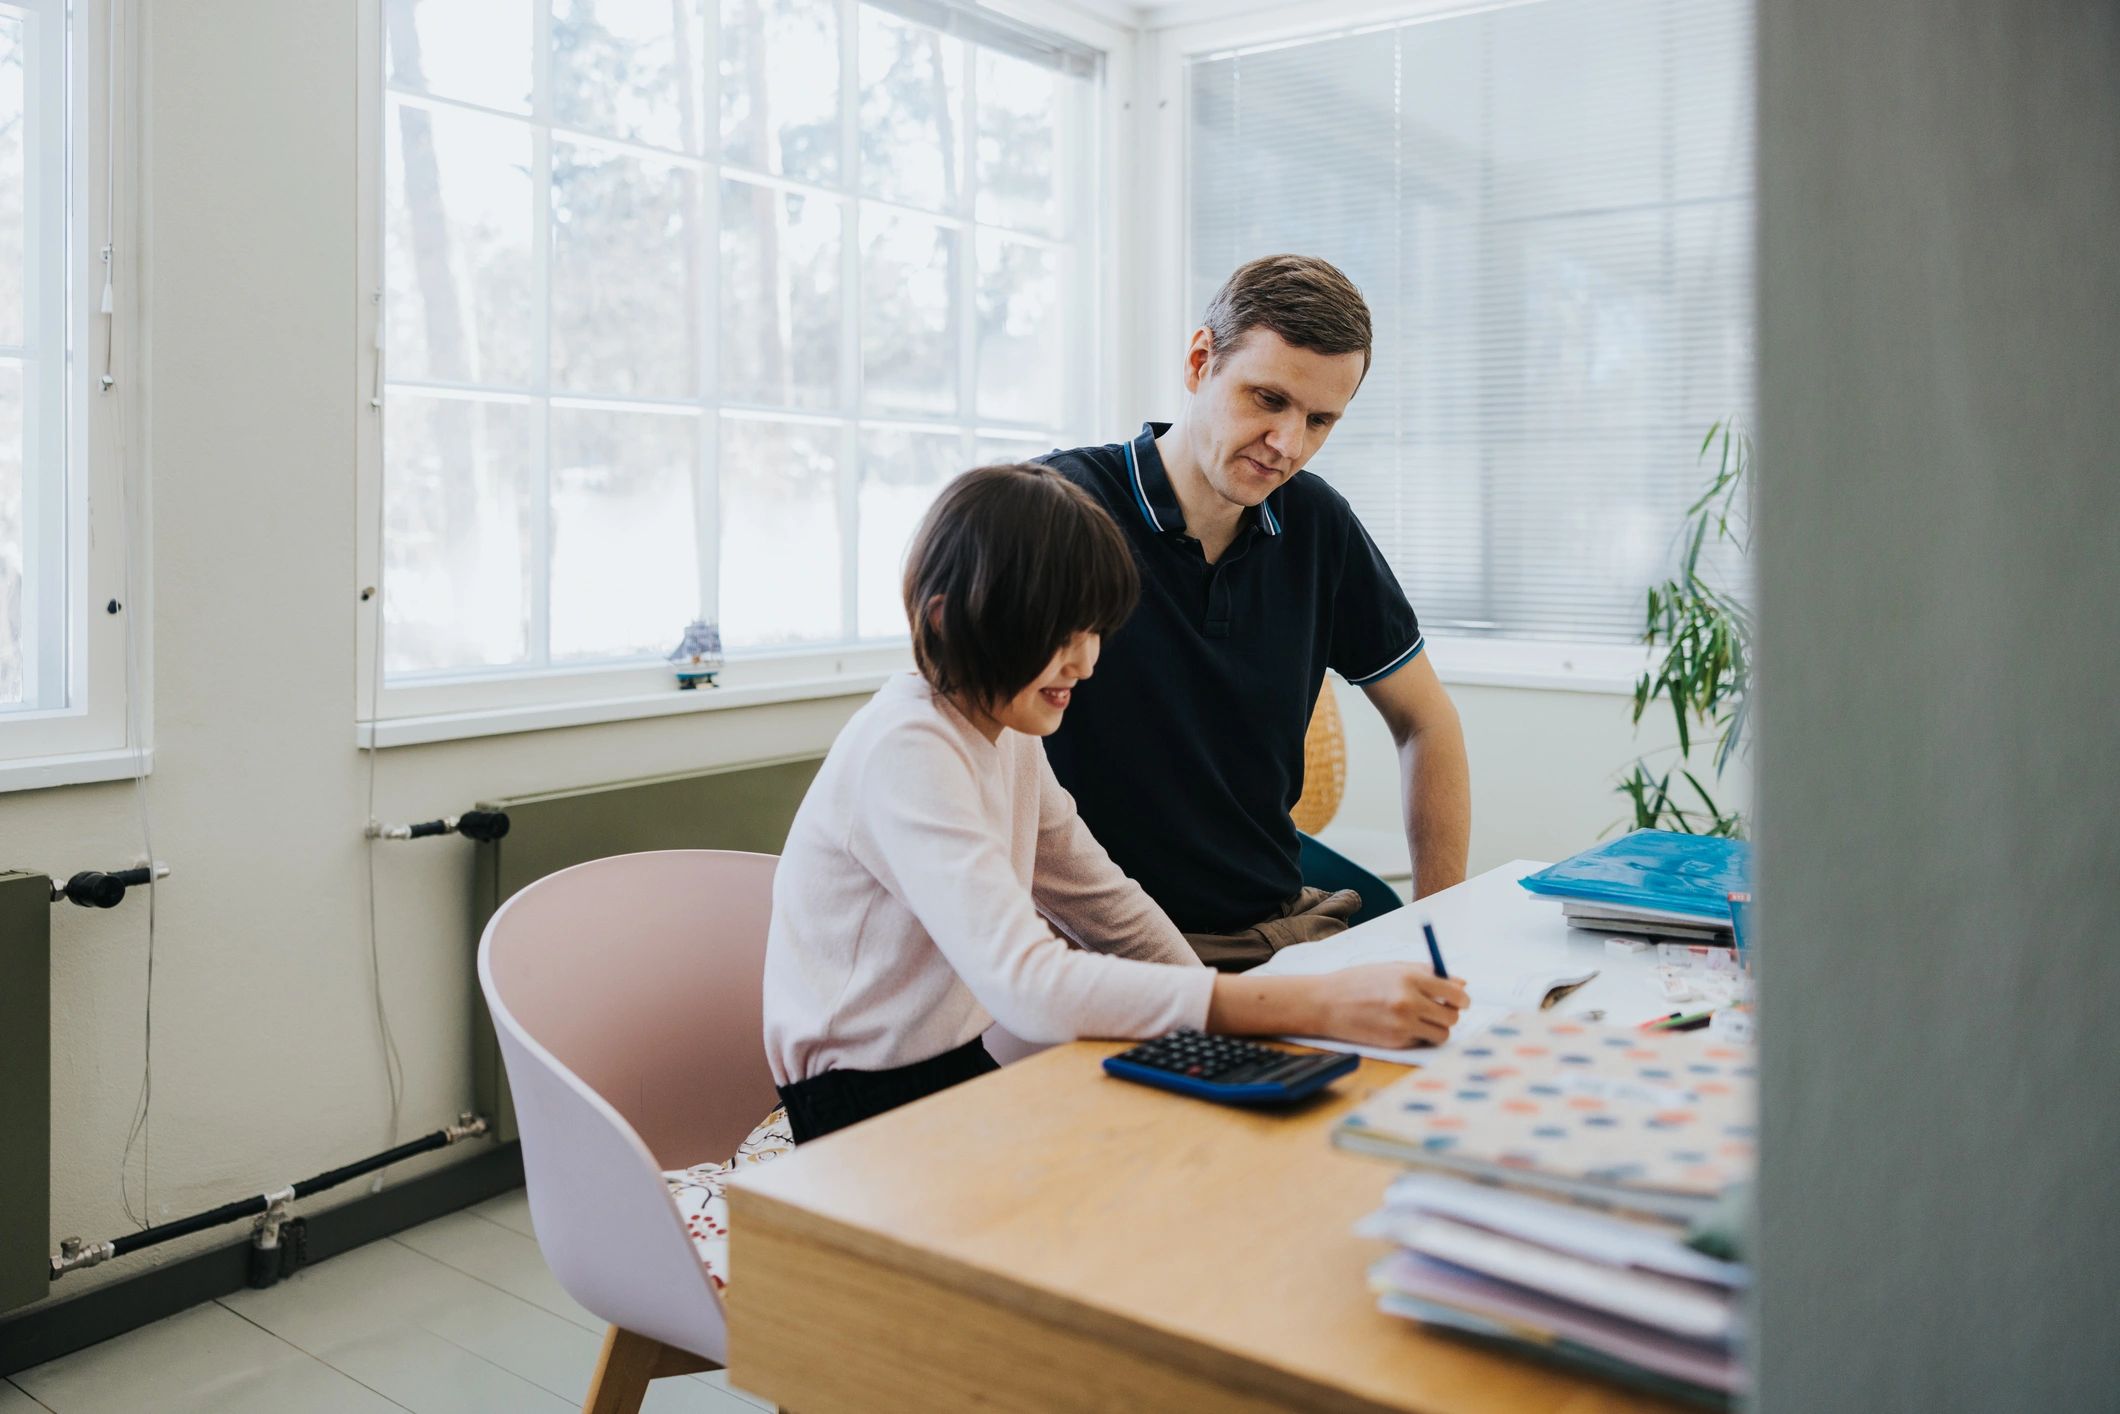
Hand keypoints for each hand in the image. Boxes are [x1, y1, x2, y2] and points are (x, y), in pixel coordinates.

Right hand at [1313, 963, 1468, 1048]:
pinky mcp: (1395, 1043)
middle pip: (1452, 1016)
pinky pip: (1421, 1042)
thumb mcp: (1393, 968)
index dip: (1462, 998)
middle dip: (1451, 1014)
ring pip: (1442, 1034)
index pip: (1454, 992)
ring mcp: (1402, 1025)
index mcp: (1410, 978)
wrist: (1326, 1003)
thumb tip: (1461, 983)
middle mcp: (1409, 1002)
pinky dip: (1418, 1036)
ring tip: (1422, 1020)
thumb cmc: (1359, 982)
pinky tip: (1401, 1026)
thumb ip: (1428, 973)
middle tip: (1441, 1011)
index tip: (1460, 1000)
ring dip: (1437, 1029)